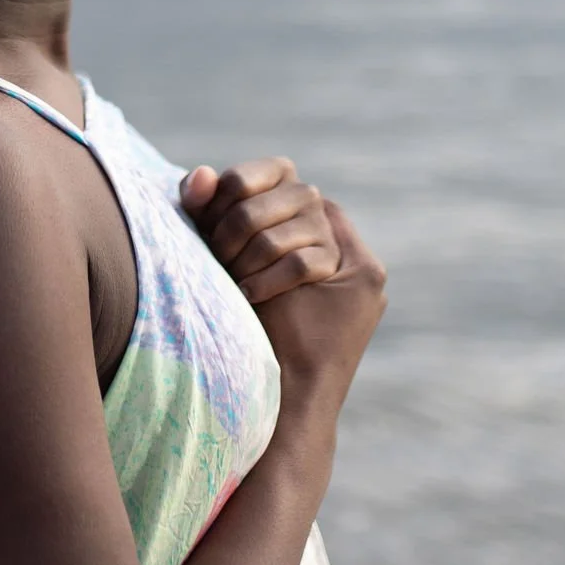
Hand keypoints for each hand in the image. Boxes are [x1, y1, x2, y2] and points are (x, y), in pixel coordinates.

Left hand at [179, 158, 337, 303]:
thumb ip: (198, 194)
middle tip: (216, 262)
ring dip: (241, 268)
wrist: (265, 287)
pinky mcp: (329, 257)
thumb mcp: (209, 217)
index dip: (211, 211)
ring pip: (268, 244)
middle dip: (224, 245)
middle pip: (247, 216)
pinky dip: (264, 284)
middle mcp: (305, 192)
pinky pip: (294, 267)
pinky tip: (248, 292)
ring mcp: (321, 224)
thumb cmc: (231, 240)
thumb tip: (203, 174)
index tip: (205, 231)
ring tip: (231, 278)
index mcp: (277, 171)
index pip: (235, 182)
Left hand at [181, 159, 387, 411]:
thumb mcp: (223, 260)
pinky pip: (304, 260)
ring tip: (233, 282)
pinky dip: (268, 280)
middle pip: (292, 190)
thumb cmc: (243, 327)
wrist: (275, 395)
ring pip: (298, 223)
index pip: (280, 169)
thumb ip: (213, 215)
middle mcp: (340, 232)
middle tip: (218, 255)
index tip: (209, 207)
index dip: (243, 180)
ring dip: (253, 253)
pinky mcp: (365, 280)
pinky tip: (249, 299)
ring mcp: (359, 256)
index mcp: (306, 218)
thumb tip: (199, 174)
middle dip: (242, 220)